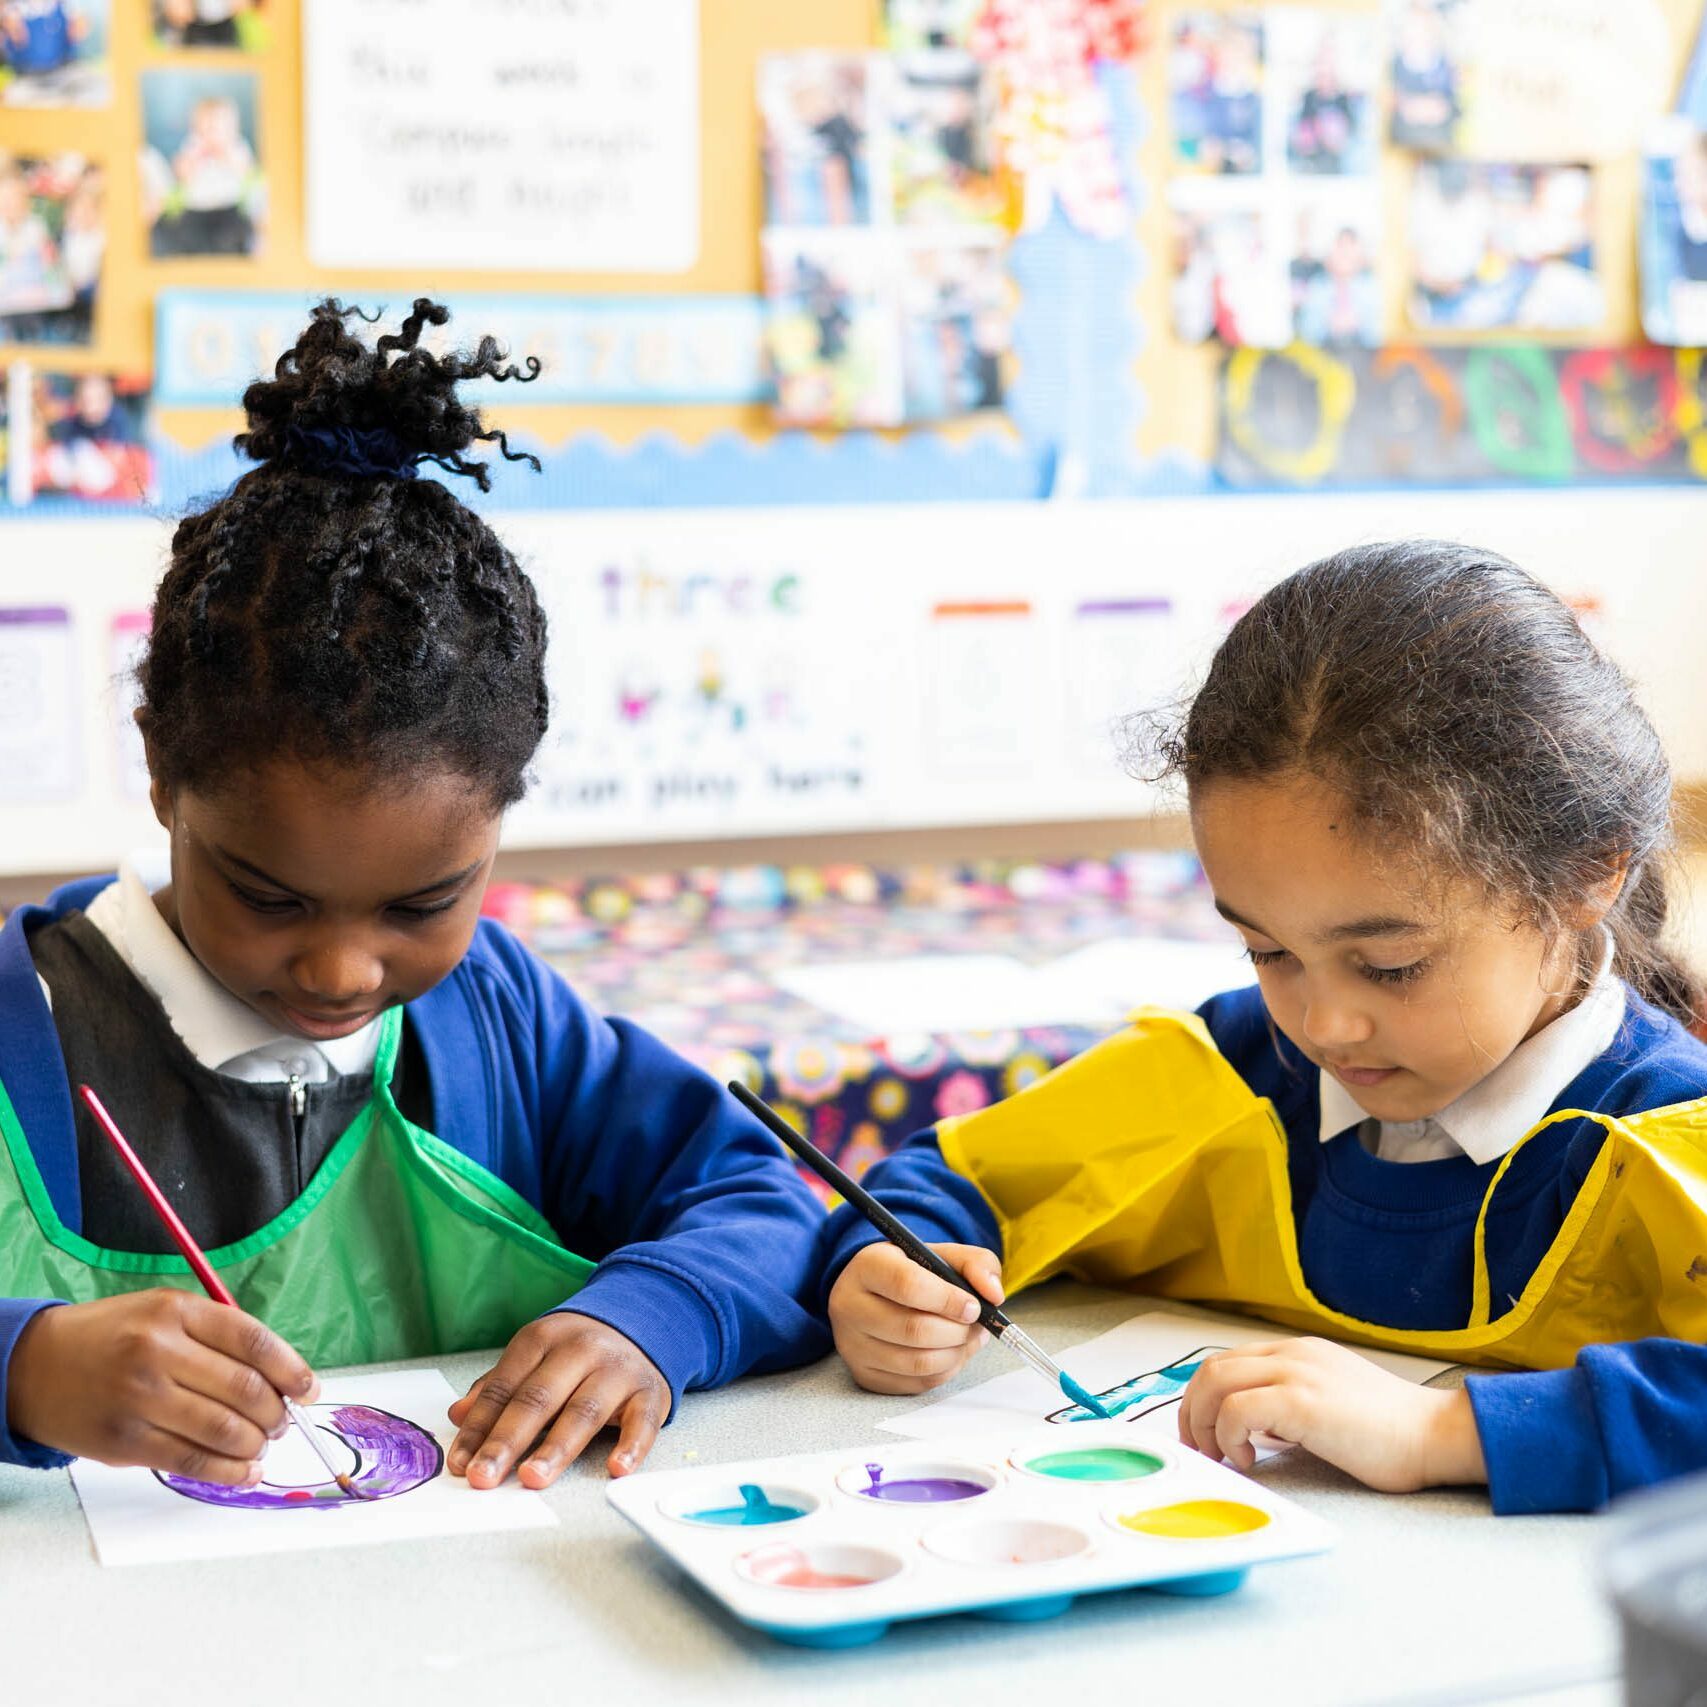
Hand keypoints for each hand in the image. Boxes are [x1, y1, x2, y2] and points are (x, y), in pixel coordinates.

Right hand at [6, 1291, 317, 1483]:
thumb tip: (280, 1377)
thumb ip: (219, 1337)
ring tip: (264, 1444)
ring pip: (225, 1430)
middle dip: (278, 1412)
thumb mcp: (165, 1312)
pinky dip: (229, 1471)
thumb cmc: (114, 1337)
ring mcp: (141, 1399)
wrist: (34, 1367)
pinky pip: (192, 1461)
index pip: (254, 1342)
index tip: (310, 1389)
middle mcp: (160, 1352)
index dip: (292, 1370)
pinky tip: (245, 1471)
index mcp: (177, 1311)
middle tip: (285, 1421)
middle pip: (246, 1389)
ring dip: (258, 1443)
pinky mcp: (125, 1442)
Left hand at [446, 1312, 667, 1489]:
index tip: (460, 1464)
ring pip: (583, 1412)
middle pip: (538, 1399)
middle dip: (507, 1441)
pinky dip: (631, 1446)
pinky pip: (642, 1421)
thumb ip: (499, 1386)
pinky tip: (616, 1468)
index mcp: (544, 1338)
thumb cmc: (579, 1350)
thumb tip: (458, 1414)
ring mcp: (618, 1370)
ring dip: (556, 1448)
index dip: (479, 1427)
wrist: (643, 1318)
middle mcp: (581, 1350)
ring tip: (532, 1477)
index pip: (504, 1387)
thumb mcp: (536, 1355)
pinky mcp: (650, 1392)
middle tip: (483, 1476)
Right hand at [827, 1243, 1001, 1395]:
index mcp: (868, 1265)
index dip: (949, 1300)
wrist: (877, 1293)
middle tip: (977, 1325)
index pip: (908, 1286)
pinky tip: (951, 1352)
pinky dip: (945, 1371)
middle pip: (913, 1329)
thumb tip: (994, 1295)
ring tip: (968, 1338)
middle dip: (957, 1331)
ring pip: (916, 1363)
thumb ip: (977, 1264)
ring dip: (956, 1354)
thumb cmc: (914, 1272)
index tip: (974, 1307)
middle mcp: (849, 1305)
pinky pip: (915, 1384)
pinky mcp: (864, 1375)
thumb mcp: (943, 1255)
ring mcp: (852, 1345)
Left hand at [1177, 1337, 1487, 1492]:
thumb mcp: (1330, 1400)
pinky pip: (1238, 1409)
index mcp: (1298, 1351)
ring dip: (1204, 1424)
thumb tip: (1254, 1430)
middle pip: (1212, 1368)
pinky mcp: (1302, 1401)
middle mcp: (1292, 1353)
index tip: (1202, 1431)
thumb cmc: (1392, 1432)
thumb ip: (1292, 1402)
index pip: (1227, 1360)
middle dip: (1193, 1411)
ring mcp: (1297, 1372)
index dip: (1203, 1397)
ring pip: (1215, 1382)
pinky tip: (1249, 1460)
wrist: (1436, 1435)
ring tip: (1222, 1457)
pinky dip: (1229, 1436)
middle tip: (1201, 1449)